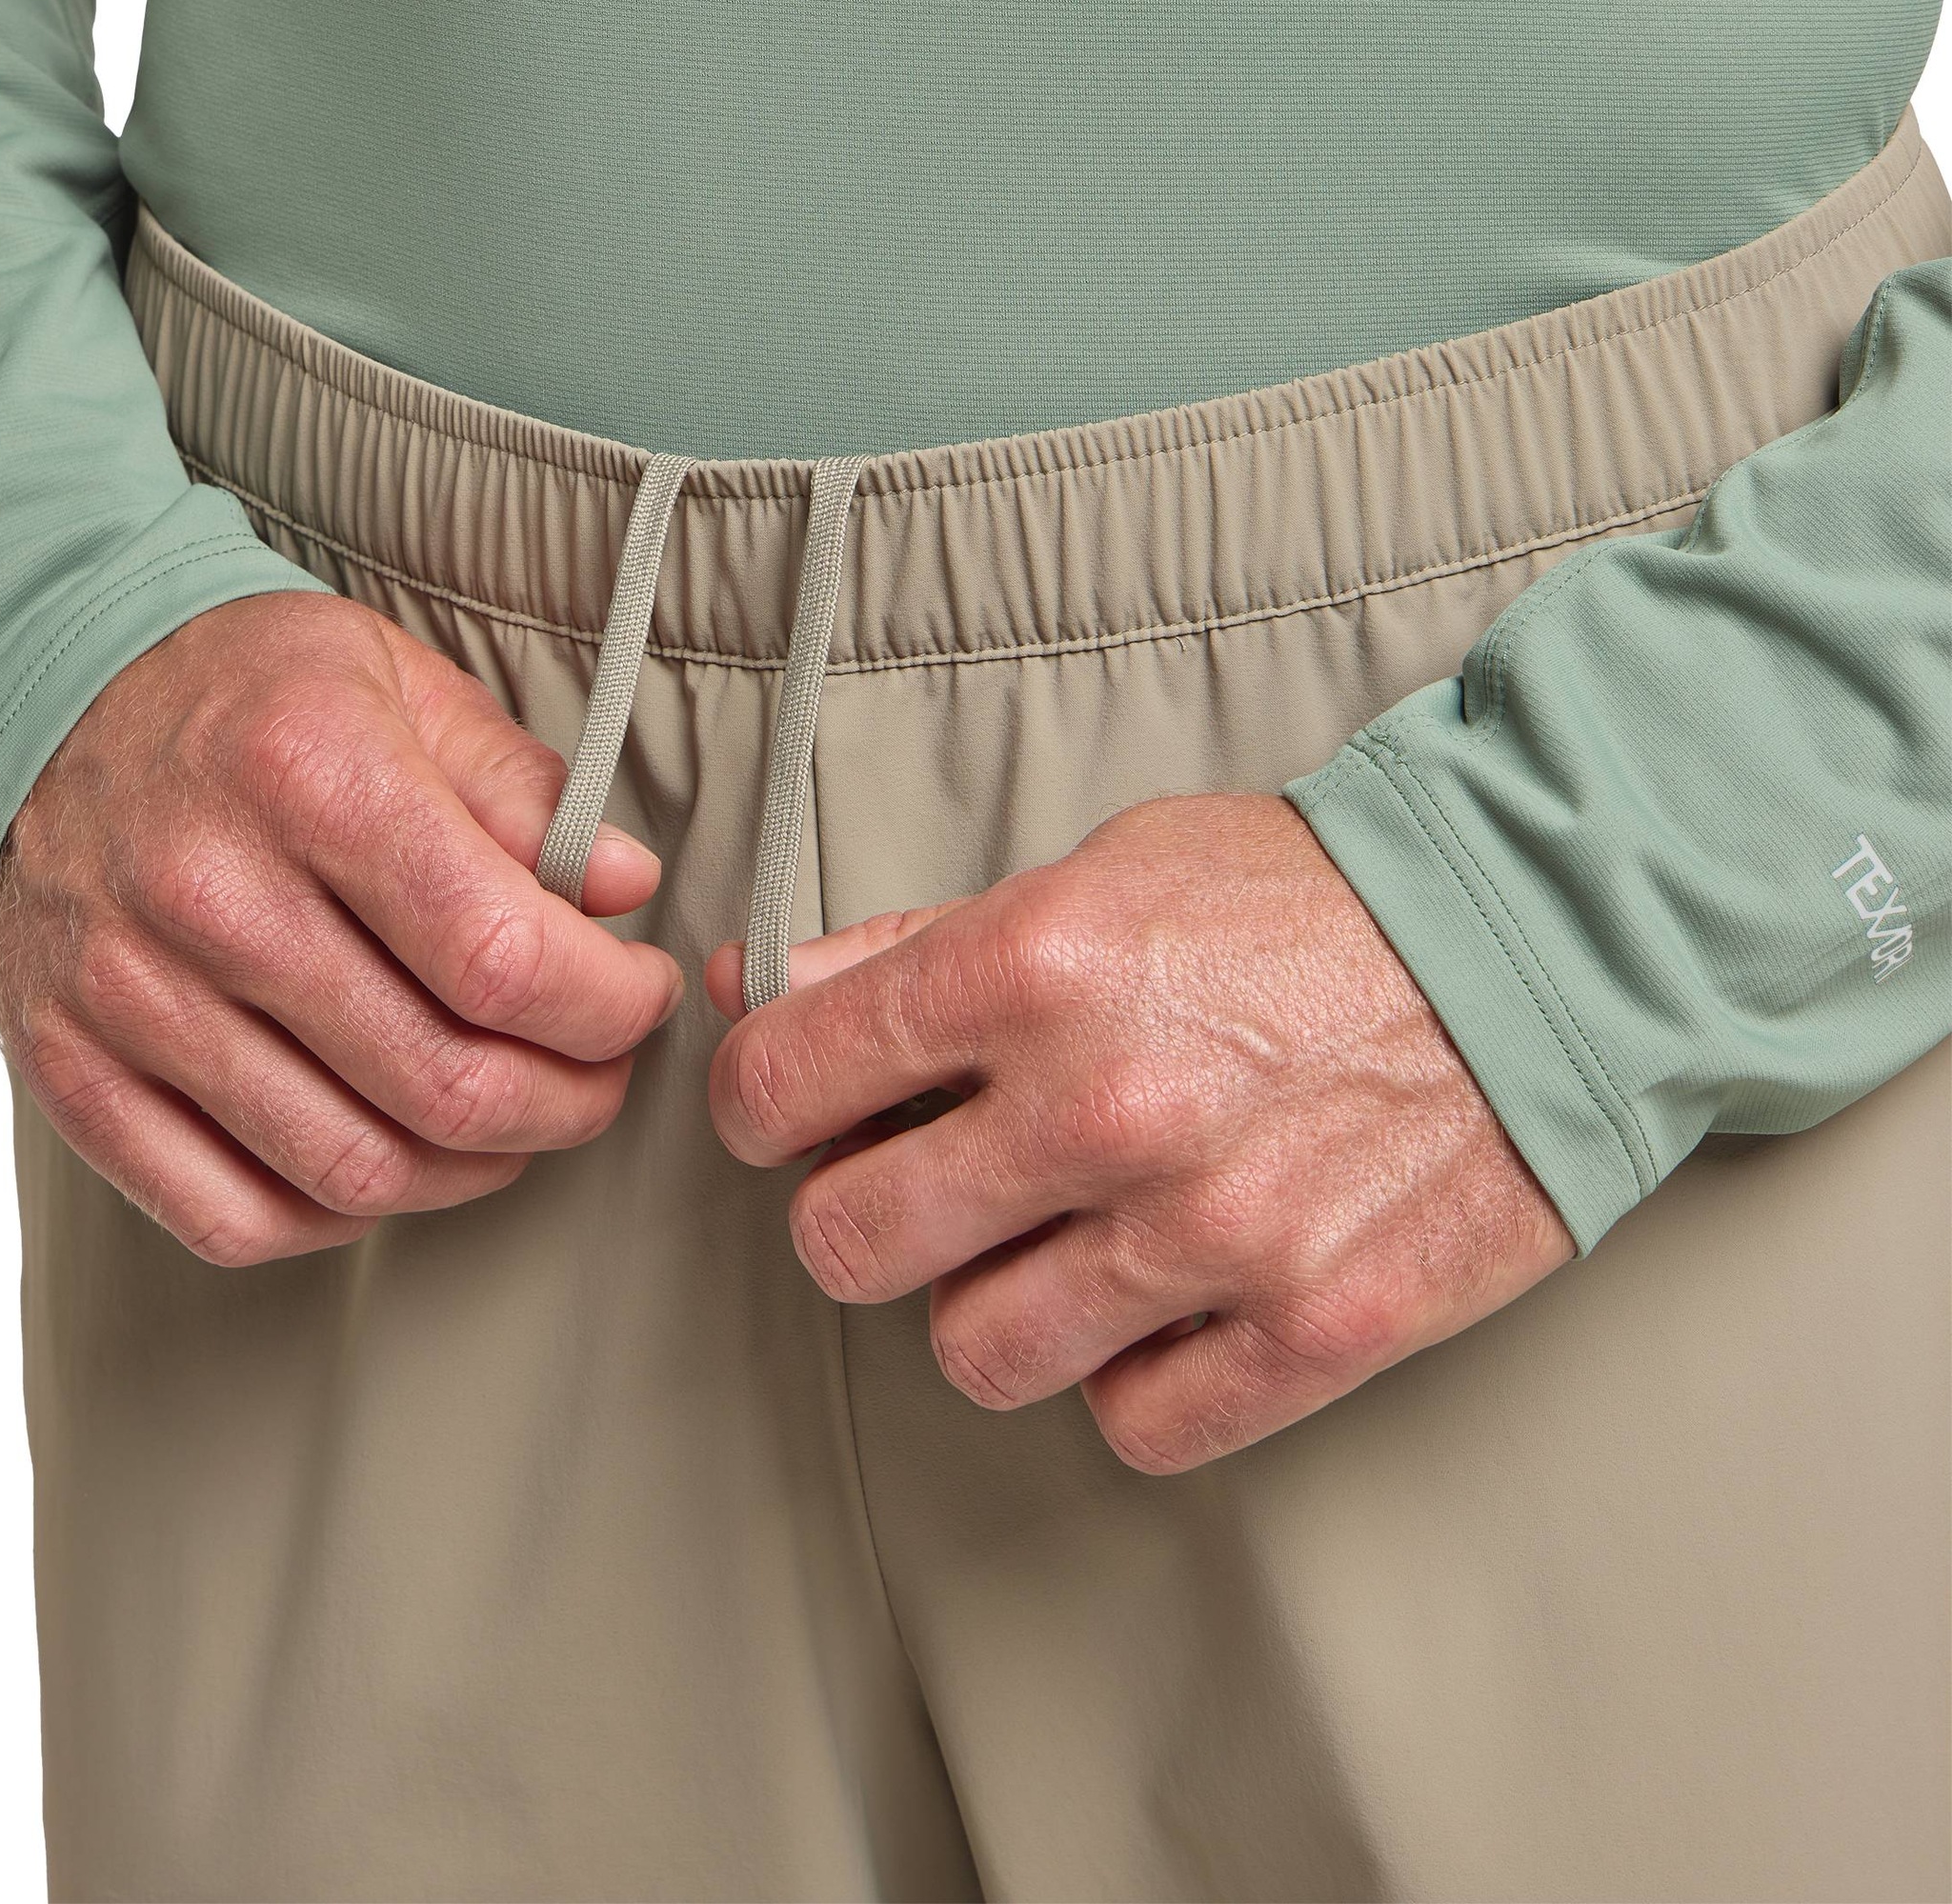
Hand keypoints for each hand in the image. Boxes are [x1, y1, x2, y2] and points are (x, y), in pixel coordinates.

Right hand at [0, 590, 681, 1267]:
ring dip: (473, 1168)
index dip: (609, 1006)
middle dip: (570, 1101)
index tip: (640, 994)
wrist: (29, 693)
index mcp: (310, 777)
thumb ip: (522, 789)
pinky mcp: (70, 1075)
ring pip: (355, 1170)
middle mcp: (209, 895)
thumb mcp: (399, 681)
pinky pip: (232, 1217)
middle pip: (443, 1084)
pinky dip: (338, 1217)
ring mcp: (127, 998)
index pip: (503, 958)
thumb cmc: (241, 691)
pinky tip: (388, 1150)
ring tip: (512, 1115)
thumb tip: (624, 888)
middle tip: (599, 1072)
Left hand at [705, 794, 1572, 1471]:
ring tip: (1050, 1242)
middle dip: (854, 1215)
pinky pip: (1133, 1424)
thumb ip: (919, 943)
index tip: (792, 1113)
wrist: (1536, 943)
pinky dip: (1129, 1375)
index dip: (761, 1106)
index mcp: (1032, 967)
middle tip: (913, 1185)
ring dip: (988, 1305)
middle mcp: (1103, 1107)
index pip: (780, 1081)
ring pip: (975, 1353)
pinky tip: (1159, 1302)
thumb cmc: (1303, 899)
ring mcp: (1209, 1234)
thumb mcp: (1097, 872)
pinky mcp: (1309, 1330)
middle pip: (847, 1243)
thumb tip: (761, 987)